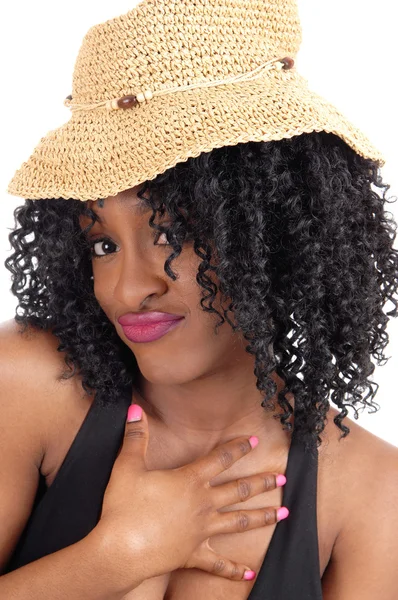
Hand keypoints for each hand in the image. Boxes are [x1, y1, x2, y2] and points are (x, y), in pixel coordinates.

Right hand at [92, 404, 286, 592]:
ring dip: (263, 517)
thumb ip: (136, 437)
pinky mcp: (193, 555)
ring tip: (284, 514)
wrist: (120, 551)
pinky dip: (234, 571)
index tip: (254, 439)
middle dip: (263, 481)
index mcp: (190, 480)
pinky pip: (218, 564)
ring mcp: (201, 531)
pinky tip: (249, 574)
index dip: (238, 447)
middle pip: (239, 489)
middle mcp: (202, 504)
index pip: (220, 458)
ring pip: (239, 522)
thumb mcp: (127, 466)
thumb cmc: (123, 508)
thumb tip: (135, 409)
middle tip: (283, 477)